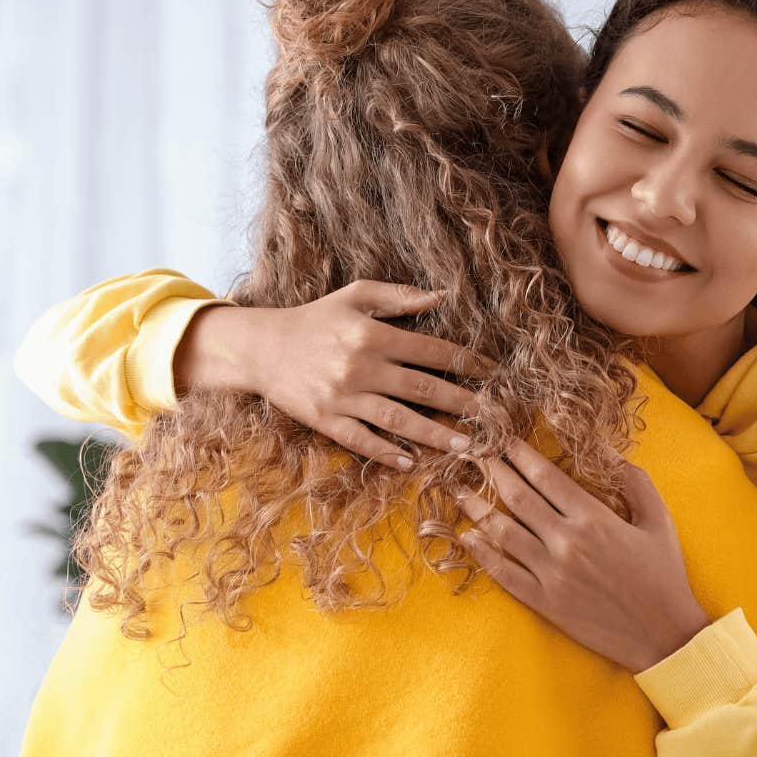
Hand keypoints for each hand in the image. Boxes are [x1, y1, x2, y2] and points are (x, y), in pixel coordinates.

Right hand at [179, 280, 491, 467]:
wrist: (261, 347)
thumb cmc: (314, 319)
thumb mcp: (354, 295)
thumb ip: (398, 296)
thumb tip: (442, 296)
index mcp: (373, 334)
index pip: (432, 350)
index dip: (466, 362)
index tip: (493, 374)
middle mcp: (361, 366)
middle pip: (423, 388)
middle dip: (464, 404)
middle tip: (495, 418)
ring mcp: (343, 396)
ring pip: (399, 419)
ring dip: (436, 434)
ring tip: (467, 446)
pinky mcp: (325, 419)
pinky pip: (361, 439)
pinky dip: (386, 451)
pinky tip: (411, 461)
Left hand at [451, 439, 710, 673]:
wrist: (663, 634)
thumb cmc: (664, 574)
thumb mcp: (658, 519)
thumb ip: (633, 480)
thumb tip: (605, 449)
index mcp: (593, 518)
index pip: (545, 476)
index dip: (519, 454)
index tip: (502, 440)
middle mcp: (566, 542)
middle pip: (517, 497)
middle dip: (491, 470)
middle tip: (472, 453)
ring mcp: (551, 573)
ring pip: (502, 532)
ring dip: (476, 506)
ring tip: (457, 489)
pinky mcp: (543, 601)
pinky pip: (503, 573)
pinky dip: (481, 553)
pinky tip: (467, 537)